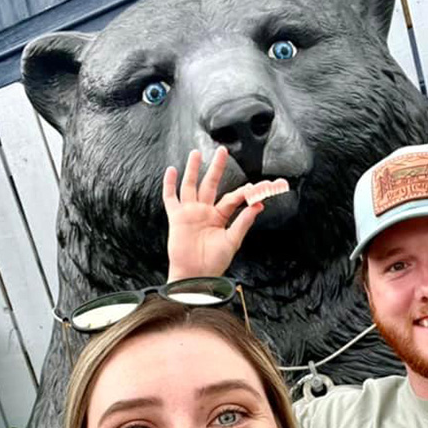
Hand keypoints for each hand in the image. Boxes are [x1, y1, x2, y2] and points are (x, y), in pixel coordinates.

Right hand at [163, 146, 262, 281]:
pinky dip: (169, 184)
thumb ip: (244, 222)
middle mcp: (205, 212)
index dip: (243, 192)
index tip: (254, 187)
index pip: (232, 198)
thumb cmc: (214, 263)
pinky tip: (172, 170)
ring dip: (193, 170)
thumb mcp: (233, 241)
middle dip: (217, 168)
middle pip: (211, 184)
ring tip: (197, 153)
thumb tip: (258, 206)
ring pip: (191, 185)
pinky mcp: (177, 217)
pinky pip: (171, 198)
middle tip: (223, 151)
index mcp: (220, 218)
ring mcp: (190, 213)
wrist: (196, 275)